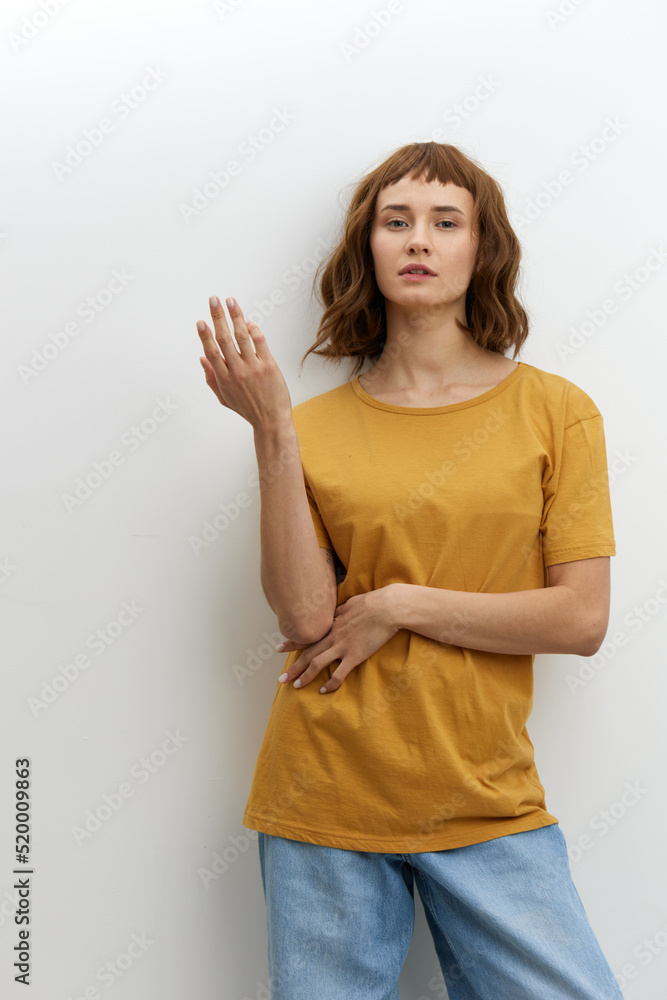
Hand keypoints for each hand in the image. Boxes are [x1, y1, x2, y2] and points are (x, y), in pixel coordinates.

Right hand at [196, 296, 292, 429]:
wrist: (271, 420)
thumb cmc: (248, 409)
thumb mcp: (224, 398)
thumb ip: (211, 378)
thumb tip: (202, 358)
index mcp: (224, 379)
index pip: (212, 352)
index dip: (205, 336)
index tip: (201, 322)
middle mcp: (237, 371)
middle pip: (224, 339)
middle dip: (218, 317)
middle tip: (213, 300)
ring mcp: (254, 368)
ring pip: (242, 336)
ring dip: (236, 316)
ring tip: (230, 301)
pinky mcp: (269, 366)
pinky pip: (260, 342)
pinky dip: (254, 329)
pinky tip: (248, 320)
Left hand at [275, 586, 399, 693]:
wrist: (388, 607)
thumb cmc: (372, 603)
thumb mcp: (350, 604)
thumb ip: (339, 612)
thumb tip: (334, 614)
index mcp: (331, 624)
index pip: (307, 635)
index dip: (292, 643)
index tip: (278, 648)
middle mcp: (332, 636)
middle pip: (308, 654)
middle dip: (293, 667)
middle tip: (281, 679)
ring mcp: (343, 646)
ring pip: (317, 664)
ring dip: (305, 676)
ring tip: (296, 686)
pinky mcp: (355, 655)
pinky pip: (339, 673)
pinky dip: (330, 683)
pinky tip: (324, 691)